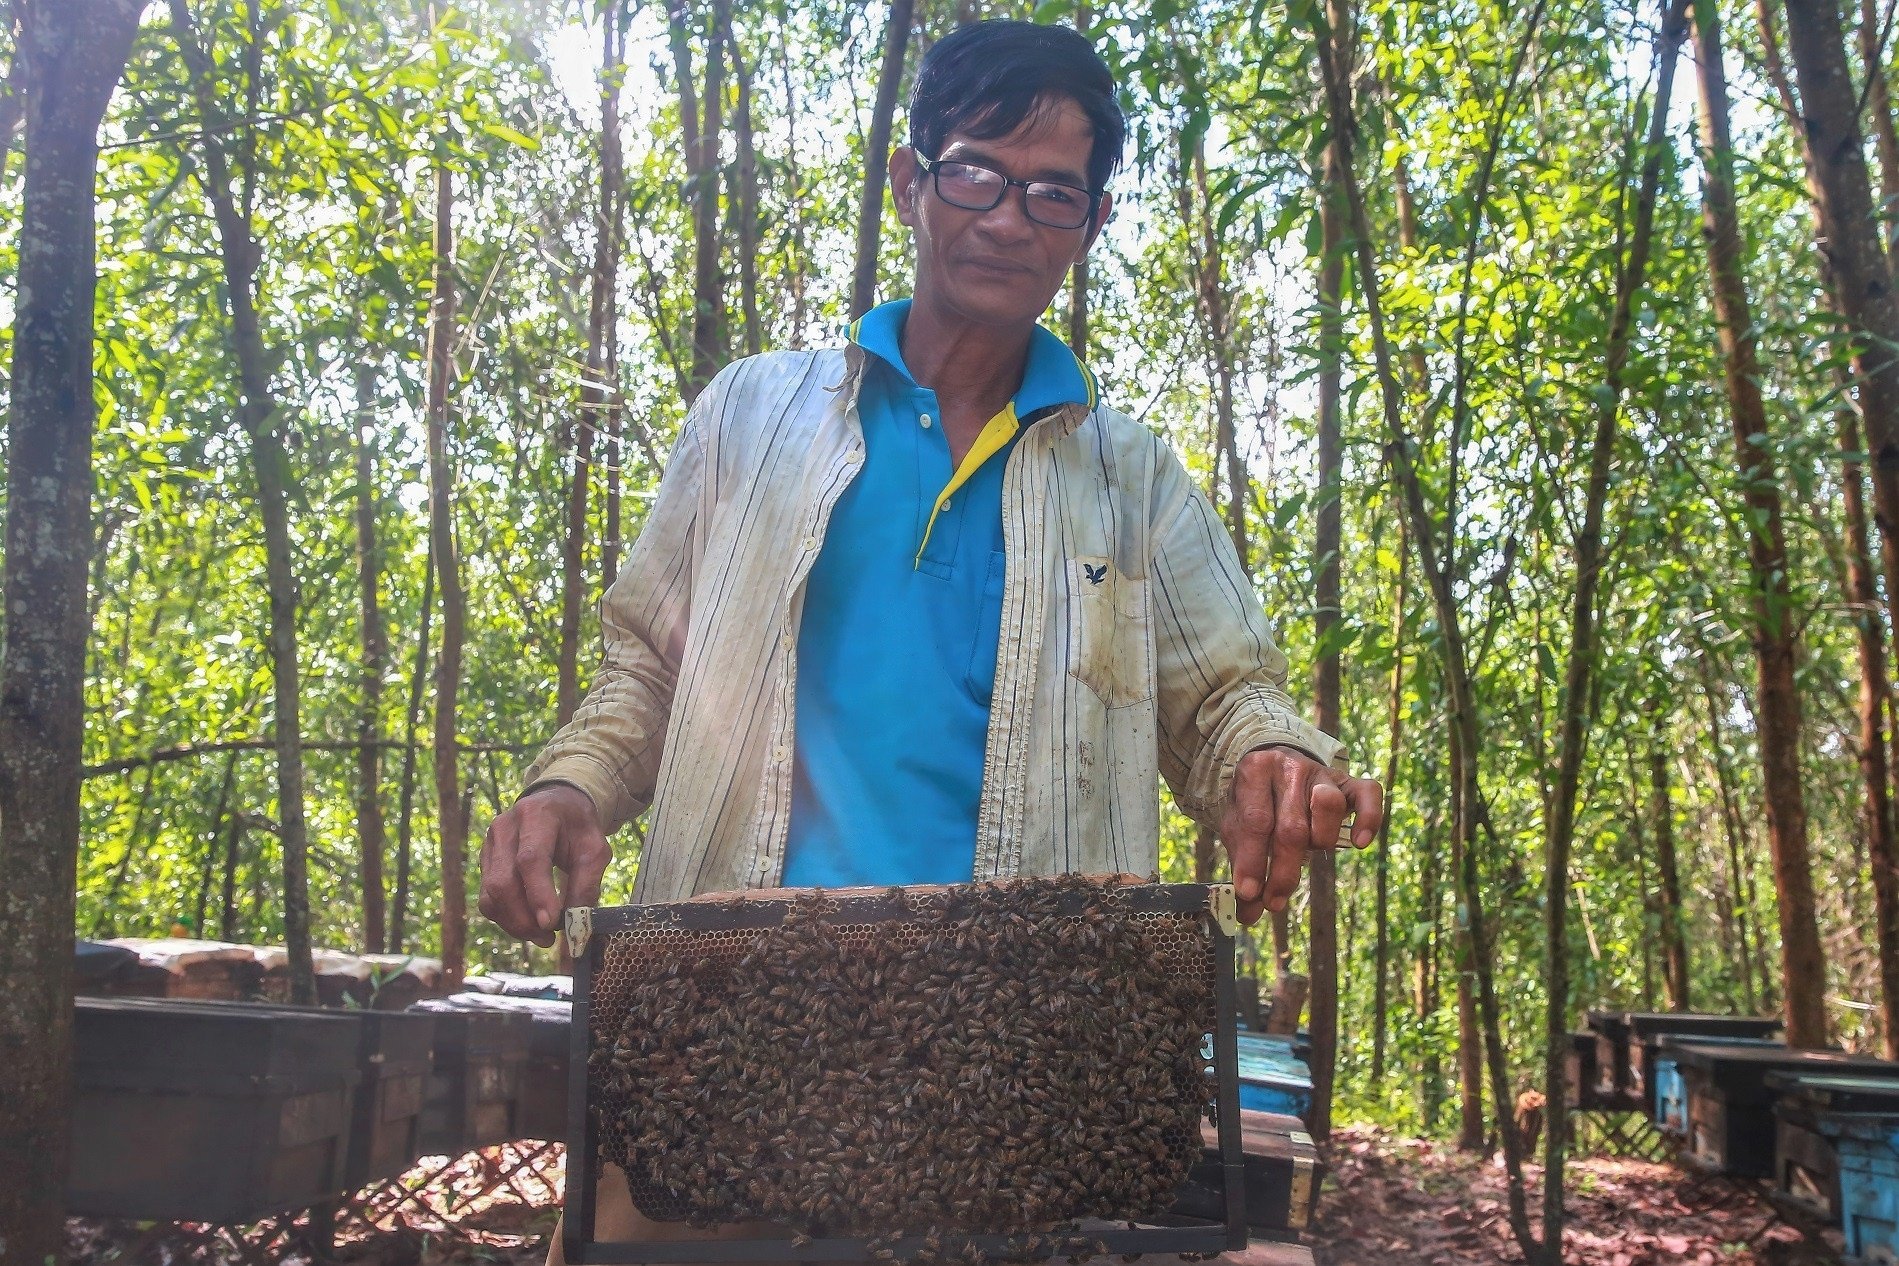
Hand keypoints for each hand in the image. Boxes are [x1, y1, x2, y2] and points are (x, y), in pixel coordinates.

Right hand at [478, 784, 610, 947]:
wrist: (556, 806)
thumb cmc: (577, 828)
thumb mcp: (595, 848)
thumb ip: (587, 883)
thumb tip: (576, 922)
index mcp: (536, 814)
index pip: (530, 858)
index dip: (538, 894)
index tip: (551, 924)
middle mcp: (505, 827)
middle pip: (503, 881)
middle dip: (524, 918)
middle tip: (549, 938)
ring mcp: (489, 844)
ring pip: (491, 894)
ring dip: (514, 923)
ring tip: (542, 936)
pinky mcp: (484, 862)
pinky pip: (487, 898)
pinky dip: (506, 918)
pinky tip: (528, 925)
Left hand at [1218, 746, 1384, 924]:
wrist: (1278, 765)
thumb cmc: (1258, 804)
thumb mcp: (1239, 827)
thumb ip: (1243, 866)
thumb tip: (1248, 914)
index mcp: (1255, 771)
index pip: (1255, 821)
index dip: (1252, 861)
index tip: (1249, 893)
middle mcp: (1290, 767)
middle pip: (1292, 825)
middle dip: (1283, 871)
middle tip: (1274, 902)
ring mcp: (1323, 774)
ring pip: (1329, 806)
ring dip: (1319, 841)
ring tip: (1307, 854)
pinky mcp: (1350, 782)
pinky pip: (1369, 794)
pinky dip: (1369, 818)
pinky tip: (1359, 842)